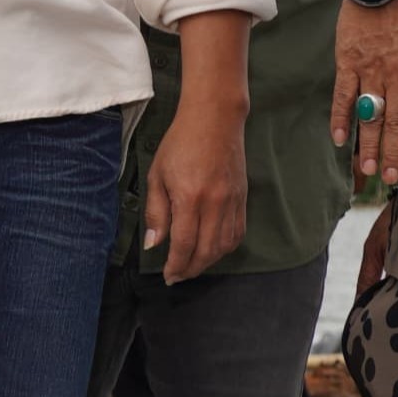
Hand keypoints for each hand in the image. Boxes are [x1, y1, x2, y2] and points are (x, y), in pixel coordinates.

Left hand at [144, 91, 250, 284]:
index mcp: (190, 197)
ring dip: (209, 261)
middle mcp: (215, 203)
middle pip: (207, 251)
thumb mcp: (157, 176)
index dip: (176, 265)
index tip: (167, 275)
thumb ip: (156, 212)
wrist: (214, 120)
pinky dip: (226, 247)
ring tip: (194, 265)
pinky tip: (213, 249)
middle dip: (192, 269)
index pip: (184, 244)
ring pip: (225, 245)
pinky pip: (238, 232)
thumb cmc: (180, 144)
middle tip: (178, 276)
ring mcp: (233, 201)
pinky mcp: (243, 197)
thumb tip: (154, 244)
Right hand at [332, 0, 397, 184]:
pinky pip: (343, 96)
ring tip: (367, 170)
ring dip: (368, 145)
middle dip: (393, 154)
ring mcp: (371, 70)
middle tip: (389, 178)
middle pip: (396, 122)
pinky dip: (340, 119)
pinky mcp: (347, 62)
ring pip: (370, 115)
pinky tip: (339, 140)